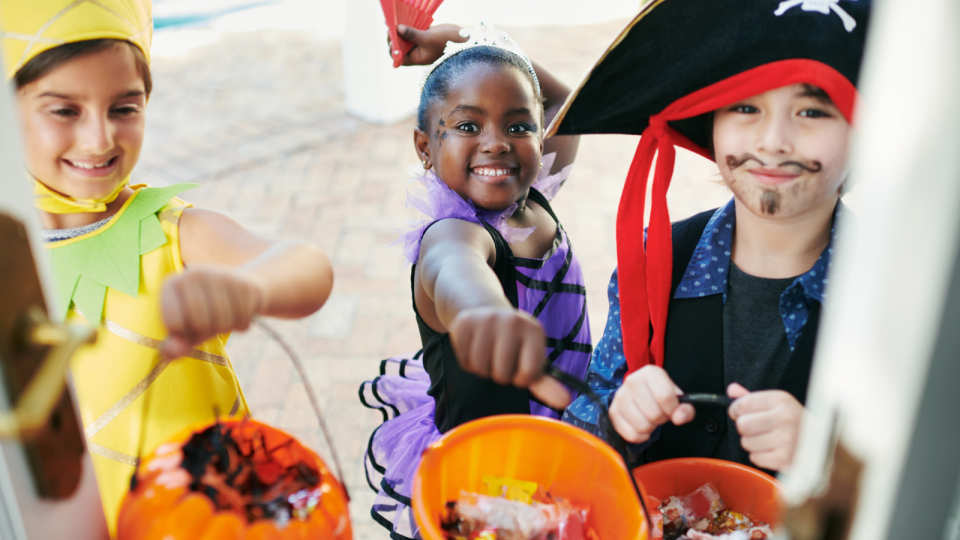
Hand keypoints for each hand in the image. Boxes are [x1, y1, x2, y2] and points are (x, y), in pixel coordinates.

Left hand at [160, 267, 261, 358]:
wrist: (240, 288)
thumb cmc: (206, 313)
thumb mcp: (187, 329)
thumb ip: (176, 344)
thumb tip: (172, 354)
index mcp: (172, 285)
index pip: (174, 323)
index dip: (185, 335)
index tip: (190, 329)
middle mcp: (193, 274)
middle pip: (200, 323)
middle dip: (208, 333)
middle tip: (211, 325)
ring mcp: (219, 276)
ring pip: (223, 322)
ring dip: (226, 330)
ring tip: (224, 320)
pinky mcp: (242, 283)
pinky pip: (242, 318)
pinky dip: (241, 325)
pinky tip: (238, 315)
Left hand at [388, 24, 463, 65]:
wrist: (461, 38)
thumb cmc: (446, 43)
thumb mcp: (428, 39)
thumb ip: (412, 34)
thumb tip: (397, 28)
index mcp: (415, 58)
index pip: (397, 56)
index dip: (392, 47)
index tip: (391, 36)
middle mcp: (415, 51)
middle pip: (399, 44)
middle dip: (394, 35)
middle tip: (391, 26)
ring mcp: (418, 41)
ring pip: (404, 35)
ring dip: (399, 27)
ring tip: (394, 18)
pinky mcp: (422, 32)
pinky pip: (411, 27)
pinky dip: (406, 22)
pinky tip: (401, 15)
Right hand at [448, 306, 570, 408]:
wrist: (486, 311)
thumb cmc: (514, 344)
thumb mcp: (532, 359)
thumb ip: (547, 383)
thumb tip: (565, 402)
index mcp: (534, 331)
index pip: (529, 374)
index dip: (521, 379)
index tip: (519, 368)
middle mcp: (512, 321)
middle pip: (501, 374)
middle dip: (499, 374)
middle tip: (500, 359)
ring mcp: (487, 319)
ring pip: (480, 367)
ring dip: (482, 368)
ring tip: (487, 353)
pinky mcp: (464, 322)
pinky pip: (464, 360)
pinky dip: (467, 361)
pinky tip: (474, 347)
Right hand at [609, 365, 694, 443]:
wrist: (640, 392)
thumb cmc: (659, 394)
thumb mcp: (676, 397)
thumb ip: (684, 408)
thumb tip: (680, 418)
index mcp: (650, 373)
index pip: (665, 397)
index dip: (673, 409)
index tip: (672, 409)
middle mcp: (632, 381)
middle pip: (654, 414)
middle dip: (661, 418)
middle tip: (659, 413)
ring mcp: (620, 397)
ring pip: (642, 426)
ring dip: (651, 427)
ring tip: (650, 418)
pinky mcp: (613, 412)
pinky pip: (631, 435)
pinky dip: (640, 436)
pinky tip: (641, 426)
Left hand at [728, 383, 803, 470]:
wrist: (821, 445)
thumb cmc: (794, 422)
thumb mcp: (776, 404)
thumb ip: (752, 397)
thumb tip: (731, 389)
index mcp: (782, 400)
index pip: (743, 404)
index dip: (735, 410)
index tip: (739, 413)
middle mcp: (785, 418)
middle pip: (742, 424)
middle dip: (745, 428)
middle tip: (757, 429)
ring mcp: (786, 440)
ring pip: (746, 442)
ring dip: (752, 443)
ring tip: (767, 440)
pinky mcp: (784, 459)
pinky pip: (754, 458)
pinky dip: (759, 456)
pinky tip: (772, 451)